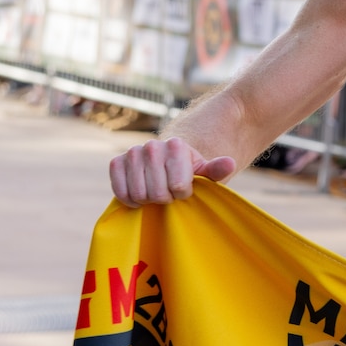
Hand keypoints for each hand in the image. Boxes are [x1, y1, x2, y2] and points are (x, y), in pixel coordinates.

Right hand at [109, 137, 236, 206]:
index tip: (185, 188)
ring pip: (139, 194)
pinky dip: (130, 200)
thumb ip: (216, 170)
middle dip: (165, 199)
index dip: (183, 194)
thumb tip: (229, 163)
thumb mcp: (206, 174)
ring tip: (156, 192)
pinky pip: (120, 191)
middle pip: (157, 192)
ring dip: (148, 201)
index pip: (178, 186)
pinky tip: (140, 196)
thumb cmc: (189, 174)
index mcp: (176, 145)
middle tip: (169, 192)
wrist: (167, 166)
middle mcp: (152, 145)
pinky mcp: (116, 162)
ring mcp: (133, 152)